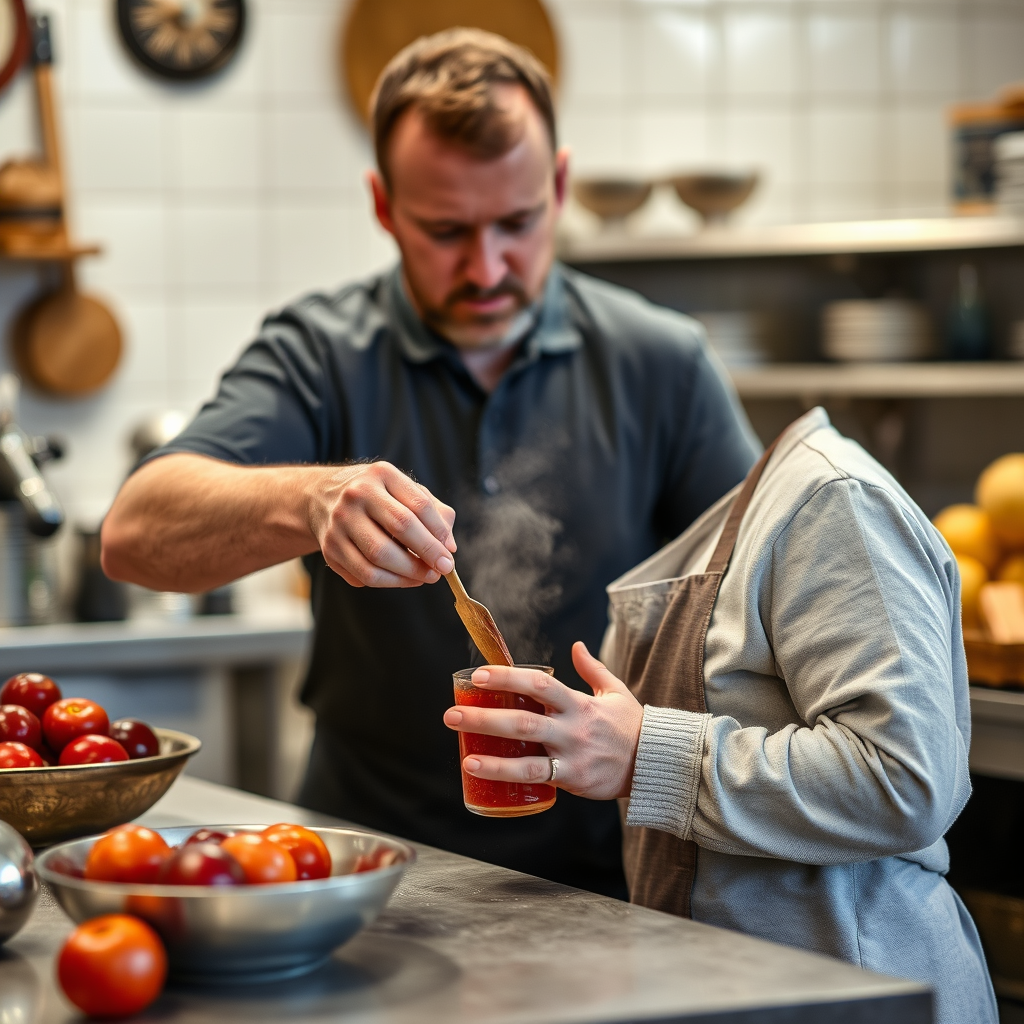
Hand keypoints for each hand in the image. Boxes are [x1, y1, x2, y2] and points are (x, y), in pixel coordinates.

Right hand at [309, 462, 455, 587]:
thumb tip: (449, 546)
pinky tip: (403, 579)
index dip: (438, 532)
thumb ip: (434, 513)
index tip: (449, 553)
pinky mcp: (329, 549)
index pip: (418, 505)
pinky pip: (363, 575)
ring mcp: (339, 523)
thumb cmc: (376, 496)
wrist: (322, 498)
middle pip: (400, 528)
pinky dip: (389, 582)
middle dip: (427, 553)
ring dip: (409, 574)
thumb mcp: (403, 490)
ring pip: (379, 558)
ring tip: (425, 577)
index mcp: (381, 475)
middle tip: (443, 569)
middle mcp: (357, 495)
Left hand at [442, 642, 643, 799]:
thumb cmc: (631, 727)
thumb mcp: (615, 691)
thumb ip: (593, 668)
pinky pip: (534, 777)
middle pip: (523, 718)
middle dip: (484, 714)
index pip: (539, 685)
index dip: (508, 678)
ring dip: (489, 749)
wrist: (654, 764)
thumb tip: (576, 646)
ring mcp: (571, 754)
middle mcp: (573, 727)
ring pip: (525, 751)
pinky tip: (480, 770)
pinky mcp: (571, 778)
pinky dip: (504, 774)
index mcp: (579, 703)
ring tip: (461, 745)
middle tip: (452, 711)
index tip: (480, 674)